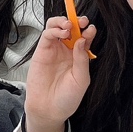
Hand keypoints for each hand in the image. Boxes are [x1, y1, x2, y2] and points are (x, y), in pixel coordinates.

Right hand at [23, 14, 95, 131]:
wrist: (49, 109)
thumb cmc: (66, 98)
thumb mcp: (81, 80)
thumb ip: (82, 59)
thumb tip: (82, 40)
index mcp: (78, 57)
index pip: (84, 38)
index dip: (88, 31)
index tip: (91, 29)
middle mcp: (66, 51)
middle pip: (71, 29)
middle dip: (77, 22)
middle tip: (81, 22)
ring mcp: (54, 50)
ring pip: (57, 27)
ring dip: (63, 22)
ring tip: (69, 26)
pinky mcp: (41, 51)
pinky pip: (47, 35)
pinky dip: (54, 30)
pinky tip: (62, 34)